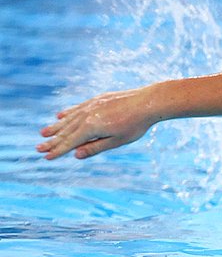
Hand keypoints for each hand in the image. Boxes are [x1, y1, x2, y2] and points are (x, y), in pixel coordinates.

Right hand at [37, 89, 156, 159]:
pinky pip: (77, 108)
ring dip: (56, 126)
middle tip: (38, 148)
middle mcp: (86, 115)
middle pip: (66, 131)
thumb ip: (95, 147)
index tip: (46, 157)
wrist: (148, 102)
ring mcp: (91, 105)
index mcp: (90, 128)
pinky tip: (60, 115)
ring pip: (69, 118)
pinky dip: (68, 113)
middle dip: (52, 140)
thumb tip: (76, 155)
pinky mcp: (97, 99)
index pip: (70, 143)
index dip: (58, 150)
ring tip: (44, 132)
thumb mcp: (116, 141)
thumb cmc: (135, 125)